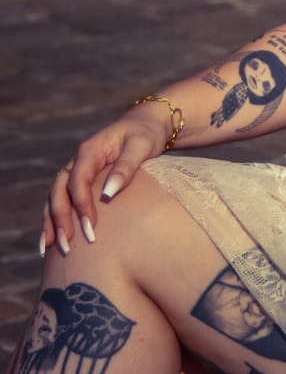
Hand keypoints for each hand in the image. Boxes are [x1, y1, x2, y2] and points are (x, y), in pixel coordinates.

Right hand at [41, 107, 171, 256]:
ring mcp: (75, 171)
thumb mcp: (141, 145)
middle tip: (66, 244)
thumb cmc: (146, 134)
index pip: (78, 180)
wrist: (147, 125)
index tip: (89, 226)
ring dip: (51, 223)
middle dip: (59, 219)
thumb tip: (108, 194)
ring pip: (54, 198)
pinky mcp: (79, 181)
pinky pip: (61, 201)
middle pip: (59, 191)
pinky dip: (53, 220)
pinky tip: (49, 240)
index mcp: (89, 150)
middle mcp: (77, 161)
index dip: (81, 204)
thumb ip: (126, 167)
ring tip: (50, 248)